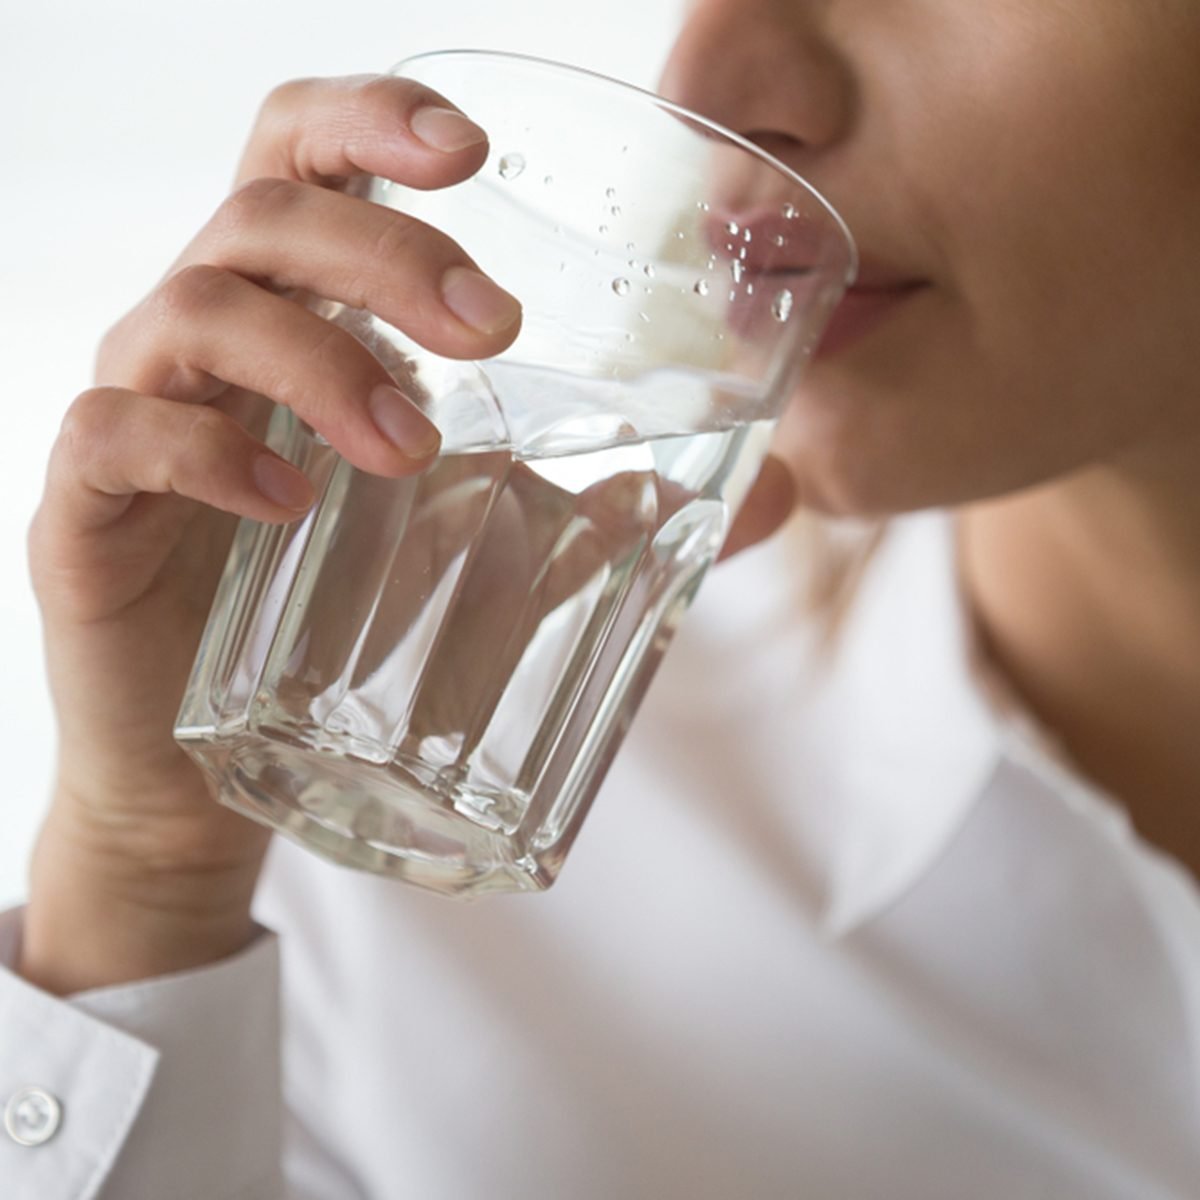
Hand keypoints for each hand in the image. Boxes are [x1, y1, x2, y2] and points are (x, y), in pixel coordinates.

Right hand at [21, 73, 522, 993]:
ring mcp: (141, 412)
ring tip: (409, 446)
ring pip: (196, 309)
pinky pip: (117, 434)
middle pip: (267, 213)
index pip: (305, 155)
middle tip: (489, 330)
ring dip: (319, 358)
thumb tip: (770, 497)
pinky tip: (291, 498)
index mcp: (298, 312)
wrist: (206, 757)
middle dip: (386, 252)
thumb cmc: (339, 619)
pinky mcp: (88, 507)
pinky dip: (207, 450)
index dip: (373, 120)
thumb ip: (612, 508)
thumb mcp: (488, 542)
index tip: (474, 151)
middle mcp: (210, 337)